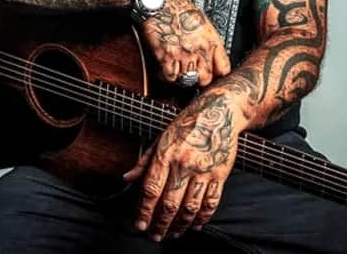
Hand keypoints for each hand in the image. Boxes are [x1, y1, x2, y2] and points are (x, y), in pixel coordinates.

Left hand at [122, 92, 241, 240]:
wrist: (218, 111)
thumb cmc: (187, 124)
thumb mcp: (161, 137)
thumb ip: (144, 161)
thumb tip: (126, 178)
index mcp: (166, 154)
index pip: (151, 189)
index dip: (144, 211)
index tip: (139, 225)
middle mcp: (184, 164)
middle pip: (169, 203)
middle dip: (160, 224)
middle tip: (155, 235)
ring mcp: (203, 170)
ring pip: (190, 207)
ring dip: (180, 225)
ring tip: (173, 234)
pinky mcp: (220, 174)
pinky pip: (211, 202)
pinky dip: (203, 218)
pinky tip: (195, 225)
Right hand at [138, 0, 230, 86]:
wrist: (159, 2)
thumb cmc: (178, 8)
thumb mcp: (203, 22)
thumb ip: (209, 41)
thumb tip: (212, 57)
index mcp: (212, 40)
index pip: (223, 69)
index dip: (218, 75)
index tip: (213, 76)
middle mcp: (200, 49)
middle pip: (205, 79)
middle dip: (198, 78)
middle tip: (192, 73)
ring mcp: (183, 54)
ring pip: (186, 80)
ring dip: (181, 76)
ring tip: (177, 67)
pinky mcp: (167, 56)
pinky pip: (170, 76)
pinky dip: (167, 75)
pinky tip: (165, 67)